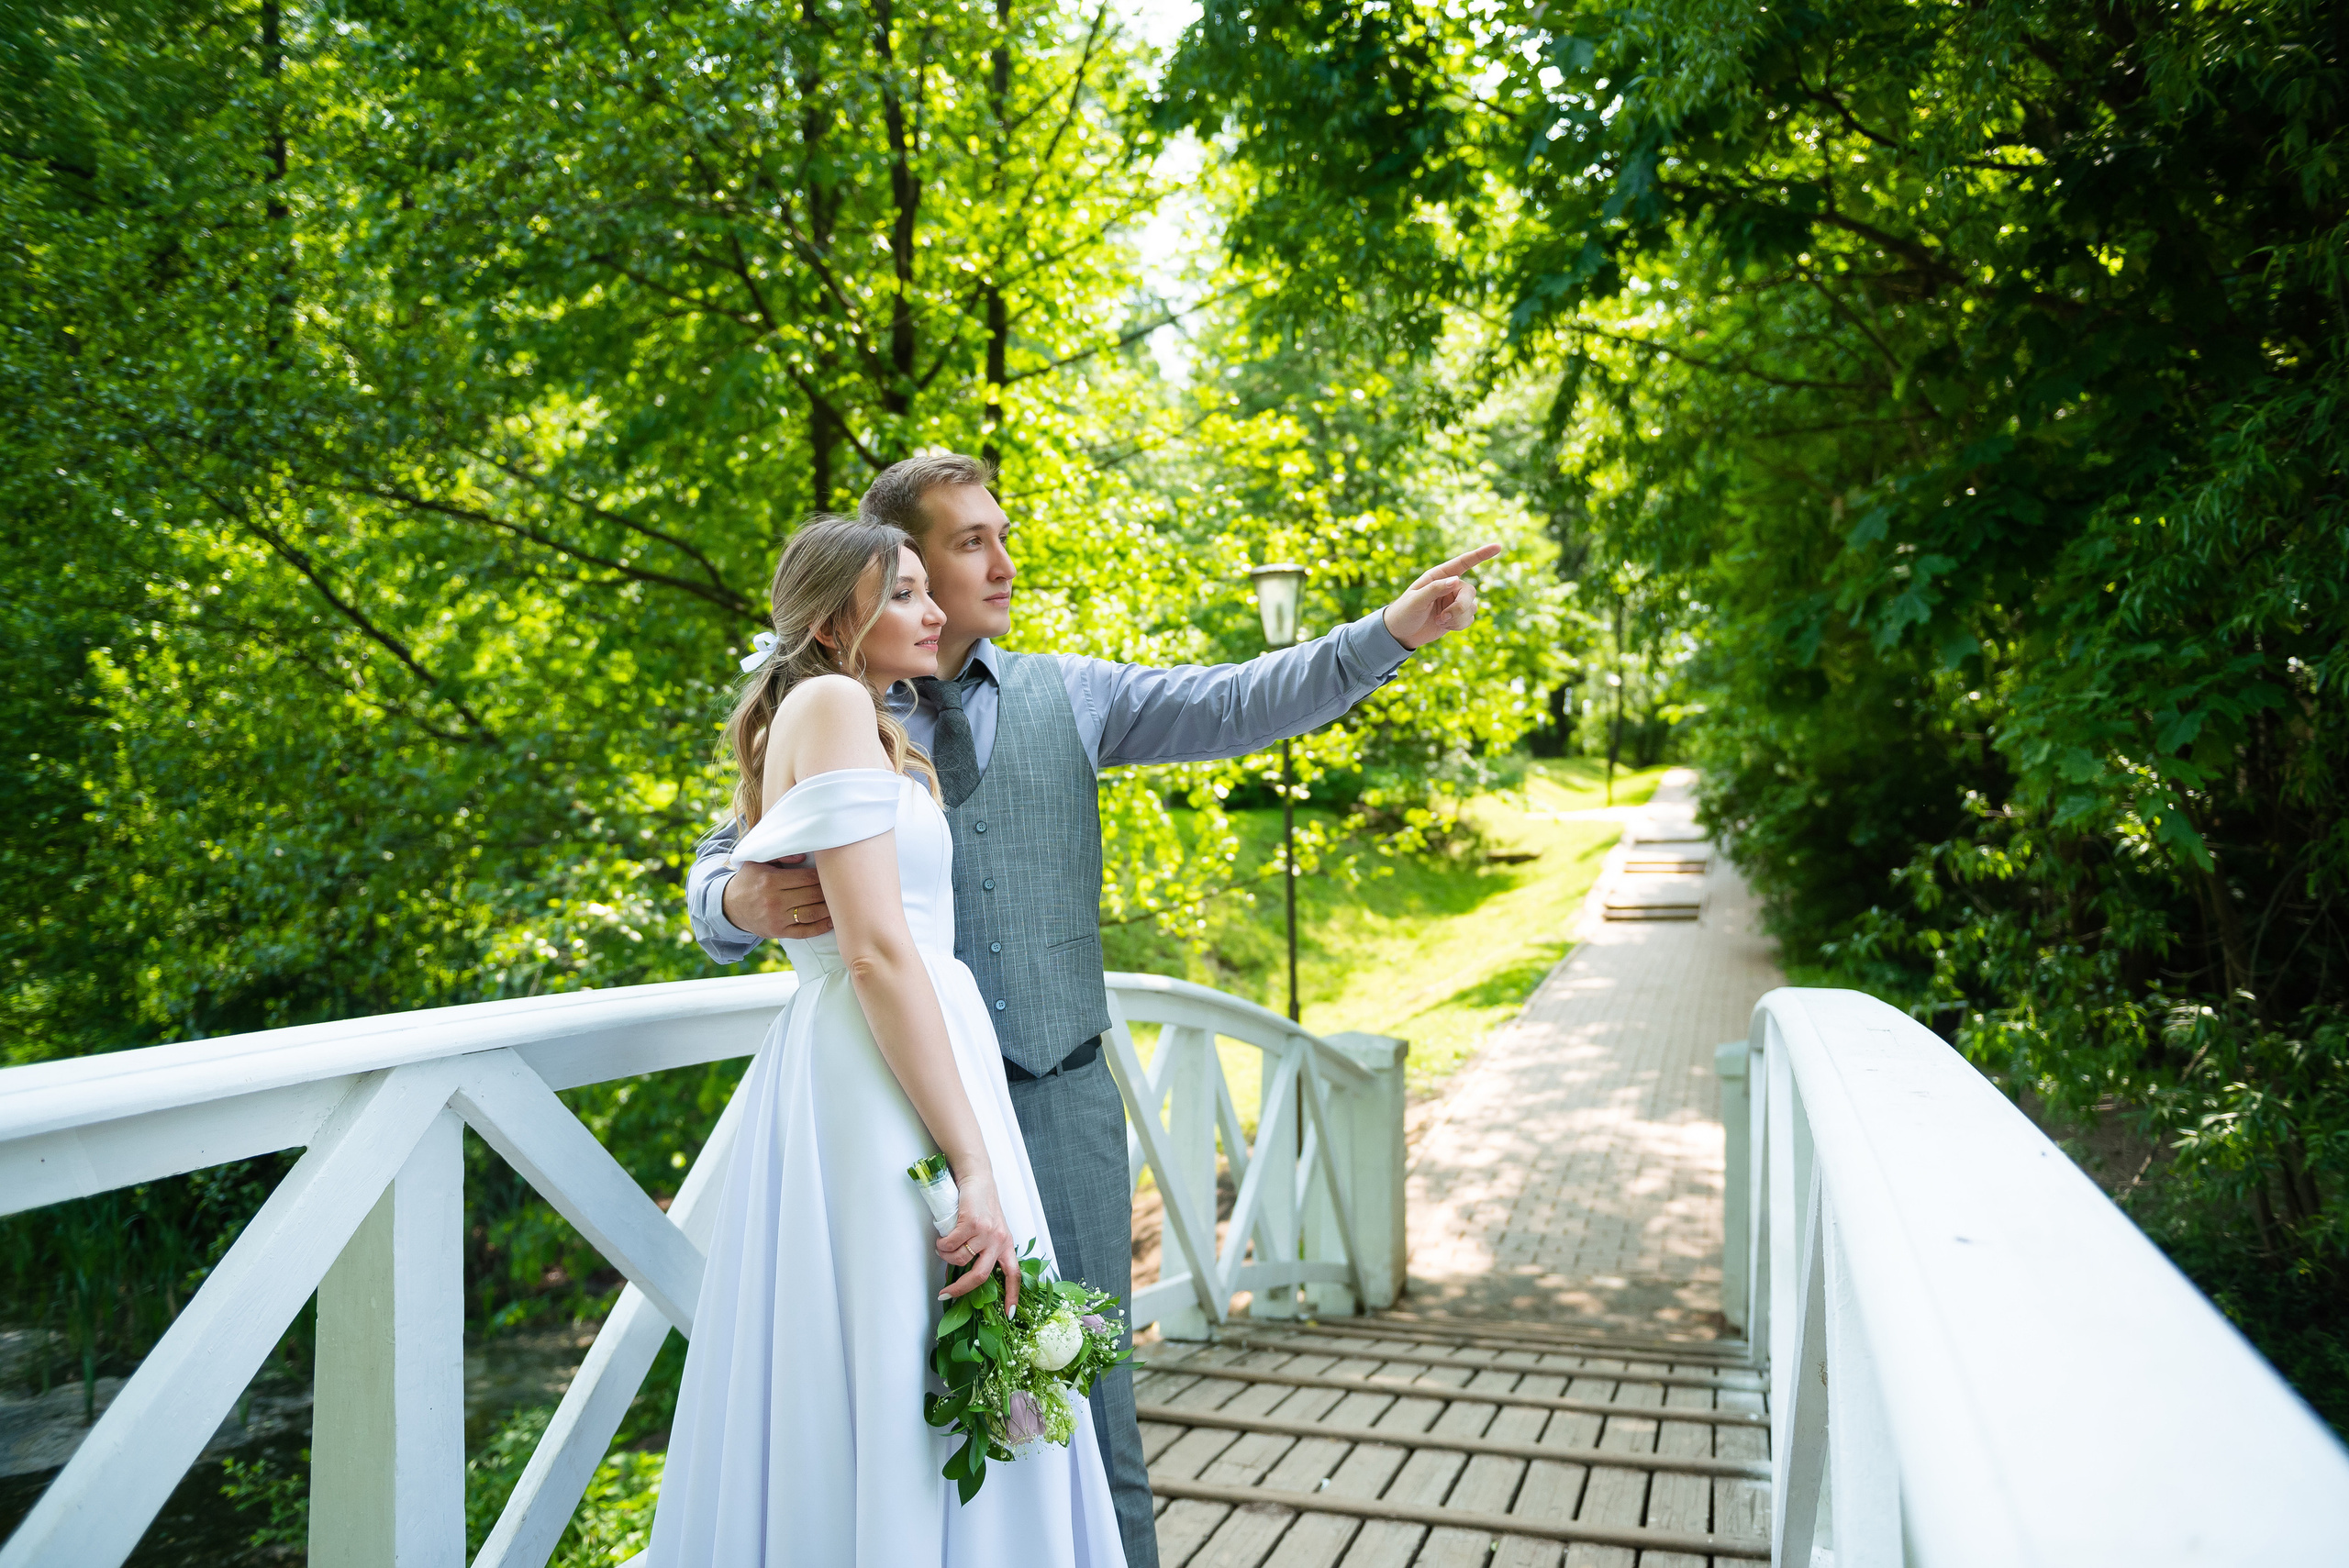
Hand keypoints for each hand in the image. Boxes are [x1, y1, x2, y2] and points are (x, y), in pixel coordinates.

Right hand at [719, 856, 833, 938]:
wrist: (729, 906)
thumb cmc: (749, 880)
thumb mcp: (758, 861)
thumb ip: (781, 854)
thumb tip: (804, 856)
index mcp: (771, 880)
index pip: (807, 878)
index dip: (824, 875)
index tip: (833, 872)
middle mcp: (774, 901)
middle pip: (813, 895)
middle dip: (829, 891)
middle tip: (843, 886)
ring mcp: (776, 919)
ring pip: (811, 914)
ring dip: (829, 909)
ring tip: (841, 903)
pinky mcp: (778, 932)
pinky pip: (805, 932)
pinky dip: (821, 927)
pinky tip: (832, 921)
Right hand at [935, 1167, 1019, 1314]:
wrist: (977, 1177)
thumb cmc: (981, 1204)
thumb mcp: (990, 1229)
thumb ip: (983, 1249)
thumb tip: (963, 1274)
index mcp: (1006, 1244)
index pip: (1014, 1274)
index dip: (1012, 1296)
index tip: (1008, 1314)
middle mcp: (999, 1240)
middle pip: (981, 1276)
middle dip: (960, 1289)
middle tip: (945, 1294)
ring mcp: (986, 1232)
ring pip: (960, 1259)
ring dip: (946, 1257)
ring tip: (943, 1248)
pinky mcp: (972, 1222)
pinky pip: (950, 1244)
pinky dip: (942, 1245)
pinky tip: (941, 1239)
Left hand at [1382, 543, 1503, 649]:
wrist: (1401, 633)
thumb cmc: (1404, 612)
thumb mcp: (1416, 599)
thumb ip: (1435, 589)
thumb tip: (1456, 580)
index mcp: (1439, 576)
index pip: (1463, 563)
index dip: (1481, 554)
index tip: (1498, 546)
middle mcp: (1450, 586)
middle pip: (1470, 592)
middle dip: (1460, 606)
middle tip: (1444, 617)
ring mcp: (1455, 602)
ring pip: (1472, 607)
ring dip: (1457, 618)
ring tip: (1439, 621)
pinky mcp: (1457, 616)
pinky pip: (1469, 619)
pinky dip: (1458, 625)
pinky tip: (1445, 626)